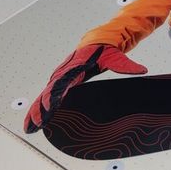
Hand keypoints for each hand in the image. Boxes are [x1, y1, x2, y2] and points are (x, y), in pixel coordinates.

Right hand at [24, 44, 146, 132]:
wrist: (98, 41)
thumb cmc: (106, 50)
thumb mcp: (117, 57)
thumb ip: (126, 65)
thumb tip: (141, 70)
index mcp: (76, 67)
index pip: (63, 83)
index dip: (54, 96)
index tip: (48, 108)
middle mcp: (65, 72)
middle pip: (49, 93)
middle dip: (40, 109)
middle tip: (34, 125)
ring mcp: (61, 76)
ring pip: (45, 96)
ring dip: (35, 111)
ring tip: (29, 127)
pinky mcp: (60, 81)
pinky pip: (47, 96)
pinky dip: (38, 108)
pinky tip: (35, 121)